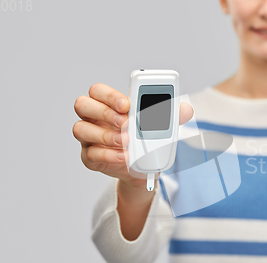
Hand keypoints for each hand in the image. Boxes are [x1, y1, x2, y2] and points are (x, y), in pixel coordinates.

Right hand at [72, 83, 193, 187]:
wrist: (143, 168)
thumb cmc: (146, 140)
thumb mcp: (160, 126)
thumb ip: (170, 115)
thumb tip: (186, 109)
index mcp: (108, 104)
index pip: (98, 91)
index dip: (110, 95)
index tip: (127, 104)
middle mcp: (94, 118)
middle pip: (83, 105)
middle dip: (104, 112)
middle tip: (126, 123)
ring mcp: (89, 137)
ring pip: (81, 129)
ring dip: (105, 135)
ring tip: (126, 141)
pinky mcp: (90, 157)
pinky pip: (91, 153)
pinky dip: (109, 155)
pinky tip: (124, 156)